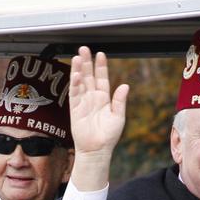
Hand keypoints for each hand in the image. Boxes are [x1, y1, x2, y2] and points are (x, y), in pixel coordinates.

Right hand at [68, 46, 128, 192]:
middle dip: (86, 62)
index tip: (100, 54)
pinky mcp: (75, 109)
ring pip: (80, 82)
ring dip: (78, 69)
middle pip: (89, 76)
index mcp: (104, 99)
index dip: (101, 66)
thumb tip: (125, 85)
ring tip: (77, 56)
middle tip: (84, 49)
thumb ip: (120, 101)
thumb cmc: (108, 136)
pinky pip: (74, 94)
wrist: (97, 150)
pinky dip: (74, 84)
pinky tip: (75, 74)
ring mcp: (83, 103)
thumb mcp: (118, 117)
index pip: (102, 78)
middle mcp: (92, 98)